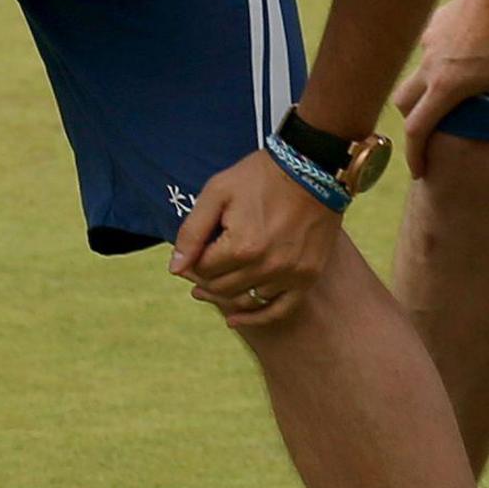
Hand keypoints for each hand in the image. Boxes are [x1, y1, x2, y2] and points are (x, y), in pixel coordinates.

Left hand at [170, 150, 344, 328]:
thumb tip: (175, 270)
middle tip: (199, 267)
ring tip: (211, 285)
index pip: (203, 270)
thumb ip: (192, 232)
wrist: (312, 167)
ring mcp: (290, 274)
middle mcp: (267, 266)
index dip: (192, 261)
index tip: (193, 251)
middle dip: (205, 278)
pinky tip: (235, 319)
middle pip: (221, 288)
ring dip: (226, 294)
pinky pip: (280, 310)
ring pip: (245, 300)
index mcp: (242, 246)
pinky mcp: (308, 276)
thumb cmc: (259, 176)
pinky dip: (257, 317)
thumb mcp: (216, 193)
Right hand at [393, 0, 488, 175]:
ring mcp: (430, 41)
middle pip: (404, 102)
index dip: (414, 154)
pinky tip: (463, 54)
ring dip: (426, 88)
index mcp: (445, 87)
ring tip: (451, 90)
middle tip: (430, 131)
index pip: (417, 130)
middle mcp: (429, 67)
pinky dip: (439, 59)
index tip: (419, 171)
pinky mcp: (437, 21)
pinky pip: (430, 47)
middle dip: (413, 121)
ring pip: (416, 73)